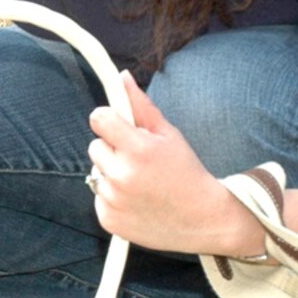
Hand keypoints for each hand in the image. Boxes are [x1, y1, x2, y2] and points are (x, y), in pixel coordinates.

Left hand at [84, 73, 261, 257]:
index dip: (108, 119)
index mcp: (138, 149)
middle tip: (138, 159)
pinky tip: (136, 200)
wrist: (202, 219)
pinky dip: (112, 197)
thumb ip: (141, 106)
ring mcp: (113, 200)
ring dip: (112, 174)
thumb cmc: (186, 172)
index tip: (118, 125)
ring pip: (96, 172)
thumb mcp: (169, 134)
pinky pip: (98, 197)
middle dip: (113, 149)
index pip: (99, 119)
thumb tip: (121, 77)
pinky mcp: (108, 219)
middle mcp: (122, 175)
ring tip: (140, 182)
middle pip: (95, 146)